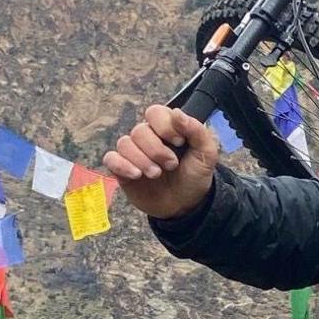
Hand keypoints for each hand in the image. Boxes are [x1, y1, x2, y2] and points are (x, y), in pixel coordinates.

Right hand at [104, 105, 219, 219]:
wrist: (186, 205)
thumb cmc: (195, 176)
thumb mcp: (207, 154)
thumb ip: (198, 131)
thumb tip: (177, 113)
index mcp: (166, 128)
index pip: (155, 113)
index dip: (165, 126)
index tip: (179, 143)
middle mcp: (147, 138)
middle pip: (139, 131)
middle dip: (156, 150)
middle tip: (171, 165)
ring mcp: (134, 153)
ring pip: (124, 143)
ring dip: (142, 160)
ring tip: (156, 174)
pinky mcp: (122, 169)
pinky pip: (111, 159)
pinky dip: (122, 165)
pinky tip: (137, 175)